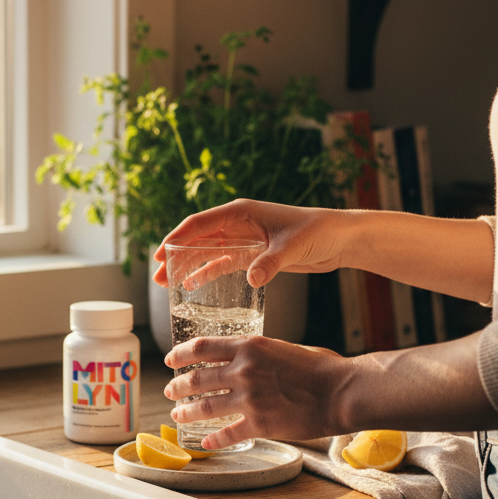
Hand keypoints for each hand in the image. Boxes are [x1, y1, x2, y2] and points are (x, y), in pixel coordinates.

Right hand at [153, 199, 346, 289]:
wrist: (338, 238)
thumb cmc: (317, 231)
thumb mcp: (292, 246)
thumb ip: (270, 262)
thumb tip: (252, 277)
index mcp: (241, 213)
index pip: (200, 224)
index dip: (177, 238)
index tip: (159, 254)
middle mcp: (237, 224)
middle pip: (197, 240)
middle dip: (176, 257)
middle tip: (158, 277)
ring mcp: (243, 239)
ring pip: (206, 252)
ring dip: (187, 266)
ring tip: (167, 284)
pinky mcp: (252, 254)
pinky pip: (222, 263)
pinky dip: (206, 272)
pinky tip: (192, 285)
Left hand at [164, 328, 497, 448]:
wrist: (341, 390)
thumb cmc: (319, 368)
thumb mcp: (281, 348)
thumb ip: (256, 354)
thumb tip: (241, 360)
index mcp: (249, 346)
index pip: (201, 347)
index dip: (180, 354)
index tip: (169, 360)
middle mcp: (243, 370)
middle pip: (196, 378)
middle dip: (177, 387)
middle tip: (170, 392)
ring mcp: (249, 398)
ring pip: (204, 407)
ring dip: (187, 412)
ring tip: (178, 415)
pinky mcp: (259, 424)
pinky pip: (227, 433)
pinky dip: (214, 439)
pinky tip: (207, 441)